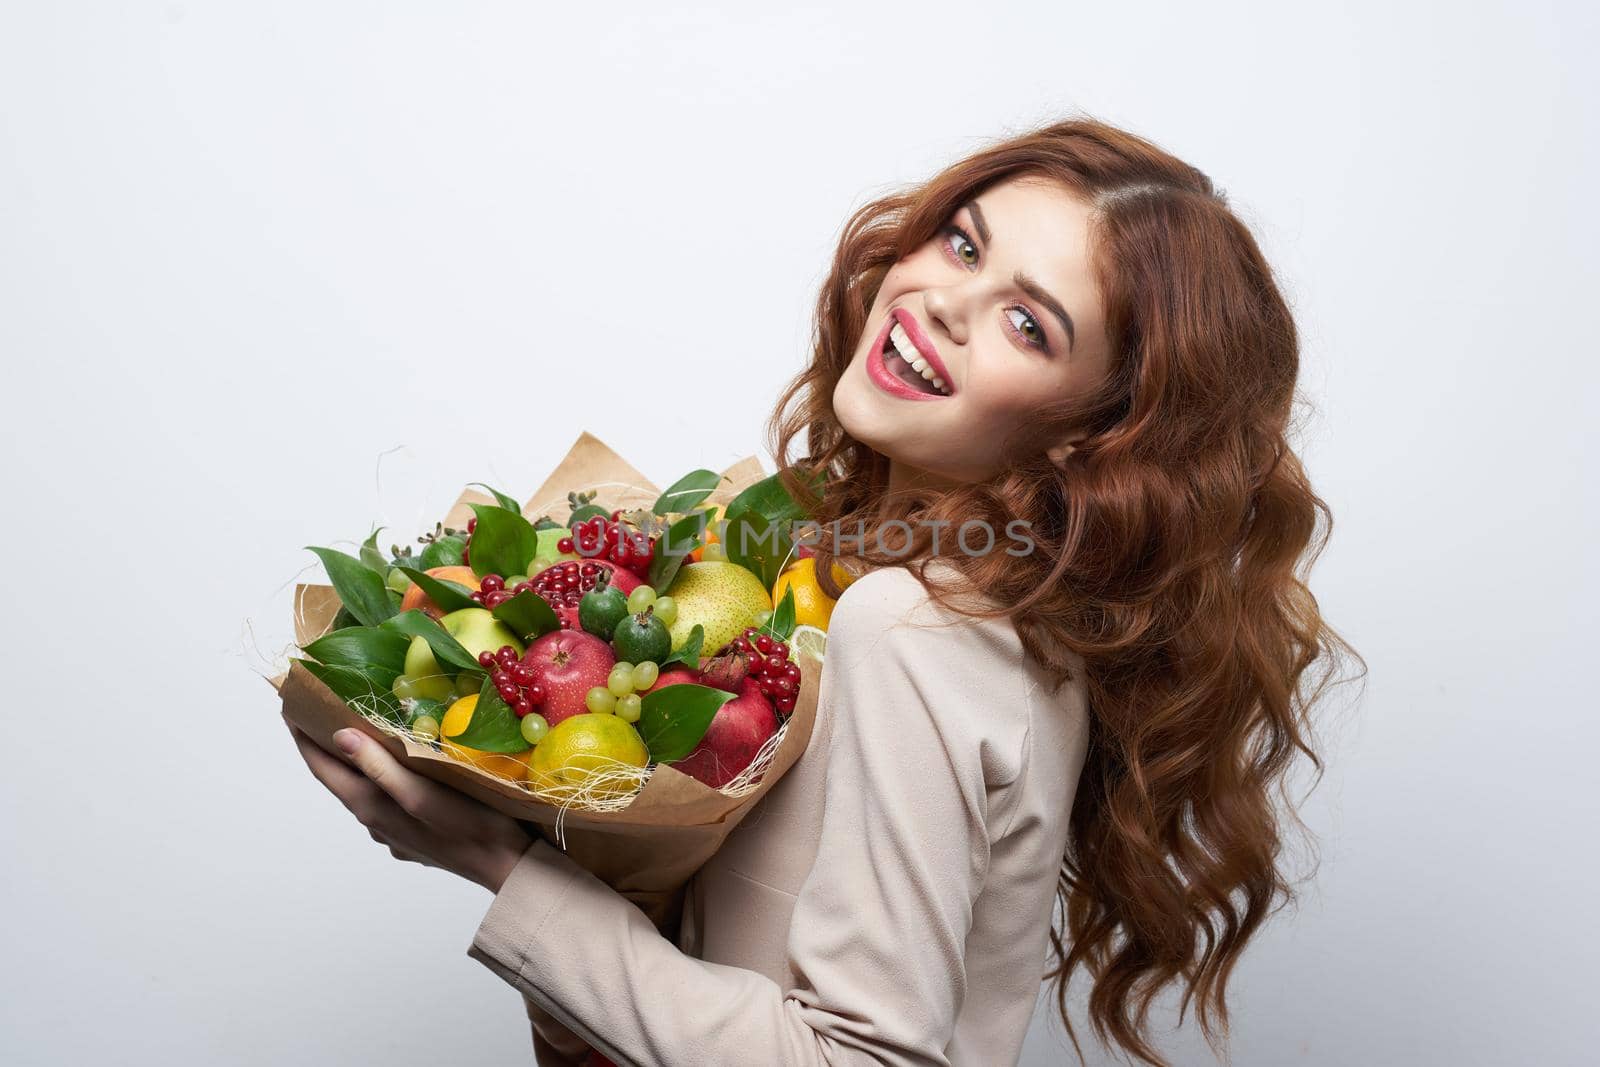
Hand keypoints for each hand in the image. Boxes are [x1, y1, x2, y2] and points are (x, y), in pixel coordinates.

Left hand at [285, 715, 532, 893]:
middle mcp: (375, 821)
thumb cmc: (472, 825)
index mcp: (371, 807)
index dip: (303, 736)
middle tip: (315, 707)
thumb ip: (381, 768)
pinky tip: (395, 766)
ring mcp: (393, 831)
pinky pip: (386, 799)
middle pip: (338, 777)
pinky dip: (379, 776)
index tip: (290, 704)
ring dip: (352, 760)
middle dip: (322, 744)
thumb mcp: (423, 795)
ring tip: (352, 727)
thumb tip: (339, 738)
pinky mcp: (413, 835)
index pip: (323, 767)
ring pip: (363, 789)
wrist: (507, 867)